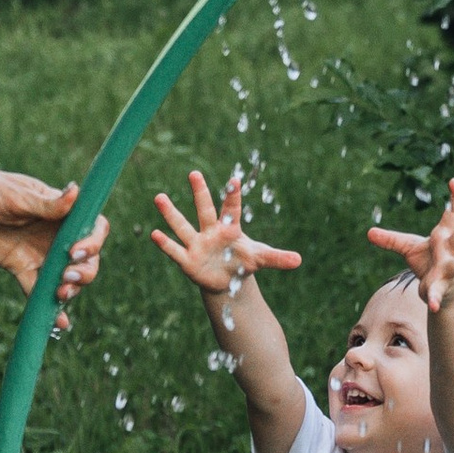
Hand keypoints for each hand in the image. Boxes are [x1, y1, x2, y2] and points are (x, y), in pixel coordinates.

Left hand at [0, 168, 108, 333]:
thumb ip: (48, 204)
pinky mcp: (23, 269)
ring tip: (60, 294)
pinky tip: (58, 322)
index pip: (93, 228)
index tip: (76, 251)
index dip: (93, 242)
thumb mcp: (18, 195)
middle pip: (86, 259)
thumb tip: (77, 191)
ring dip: (71, 289)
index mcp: (62, 213)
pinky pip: (39, 290)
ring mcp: (41, 254)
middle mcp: (57, 235)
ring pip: (67, 278)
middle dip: (84, 272)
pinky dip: (48, 307)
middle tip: (67, 276)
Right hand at [149, 168, 301, 295]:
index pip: (232, 209)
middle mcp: (211, 231)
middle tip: (195, 173)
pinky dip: (165, 244)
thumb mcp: (260, 259)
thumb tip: (299, 260)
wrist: (224, 279)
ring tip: (159, 197)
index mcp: (229, 228)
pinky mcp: (187, 259)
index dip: (234, 196)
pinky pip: (175, 249)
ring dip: (171, 213)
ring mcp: (197, 244)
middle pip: (205, 210)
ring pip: (182, 226)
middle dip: (201, 193)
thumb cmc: (241, 261)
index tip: (235, 180)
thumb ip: (277, 258)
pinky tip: (154, 234)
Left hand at [366, 176, 453, 312]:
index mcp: (443, 237)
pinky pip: (437, 293)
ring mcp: (448, 269)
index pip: (453, 214)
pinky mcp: (440, 287)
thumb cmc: (427, 262)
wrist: (436, 289)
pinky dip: (434, 299)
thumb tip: (369, 232)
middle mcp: (450, 251)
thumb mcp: (407, 247)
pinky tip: (432, 307)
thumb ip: (390, 240)